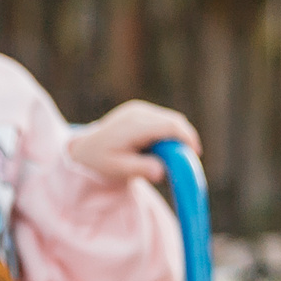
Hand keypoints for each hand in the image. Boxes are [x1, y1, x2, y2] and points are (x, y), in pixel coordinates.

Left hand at [68, 100, 201, 184]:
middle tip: (189, 159)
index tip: (196, 153)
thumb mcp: (117, 169)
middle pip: (173, 120)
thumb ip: (140, 169)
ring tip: (175, 156)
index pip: (169, 126)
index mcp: (133, 126)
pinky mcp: (140, 110)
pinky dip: (169, 132)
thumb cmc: (100, 161)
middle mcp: (138, 112)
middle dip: (185, 138)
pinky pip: (163, 119)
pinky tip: (164, 147)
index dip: (186, 138)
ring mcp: (139, 109)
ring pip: (170, 118)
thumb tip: (162, 171)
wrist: (84, 147)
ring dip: (178, 135)